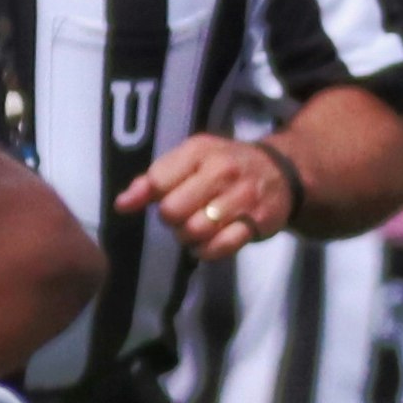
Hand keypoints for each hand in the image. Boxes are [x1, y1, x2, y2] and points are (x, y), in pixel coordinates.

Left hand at [117, 132, 302, 262]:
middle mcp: (222, 171)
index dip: (153, 197)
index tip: (162, 198)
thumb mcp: (190, 160)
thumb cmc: (224, 165)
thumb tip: (122, 204)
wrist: (280, 172)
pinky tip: (208, 243)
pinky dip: (207, 251)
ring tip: (195, 227)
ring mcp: (242, 198)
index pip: (158, 181)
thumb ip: (153, 180)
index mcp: (200, 151)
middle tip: (182, 215)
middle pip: (173, 211)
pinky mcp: (256, 223)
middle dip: (172, 219)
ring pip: (195, 231)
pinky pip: (219, 247)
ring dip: (188, 237)